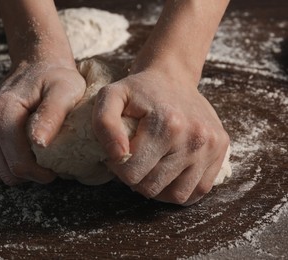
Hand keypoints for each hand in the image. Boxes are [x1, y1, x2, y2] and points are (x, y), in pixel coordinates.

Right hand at [0, 60, 85, 184]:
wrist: (36, 63)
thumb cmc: (56, 78)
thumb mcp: (65, 91)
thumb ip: (52, 115)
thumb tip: (39, 143)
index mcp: (2, 112)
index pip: (18, 164)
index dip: (40, 174)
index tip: (55, 169)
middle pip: (6, 172)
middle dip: (30, 174)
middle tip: (47, 163)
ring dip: (16, 171)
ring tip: (34, 155)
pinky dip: (4, 165)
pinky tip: (20, 151)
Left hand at [93, 70, 229, 204]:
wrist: (171, 77)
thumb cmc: (138, 91)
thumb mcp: (111, 96)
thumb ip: (104, 124)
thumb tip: (118, 157)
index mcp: (166, 123)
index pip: (132, 173)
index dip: (118, 167)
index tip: (119, 152)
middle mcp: (194, 137)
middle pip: (153, 187)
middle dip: (136, 178)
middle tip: (133, 158)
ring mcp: (211, 146)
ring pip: (176, 195)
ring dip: (158, 186)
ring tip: (150, 167)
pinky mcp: (221, 150)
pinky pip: (199, 190)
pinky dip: (180, 189)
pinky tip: (169, 173)